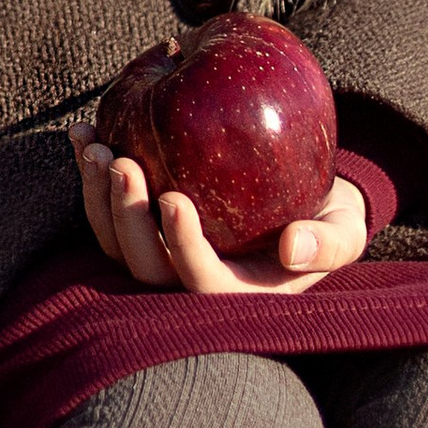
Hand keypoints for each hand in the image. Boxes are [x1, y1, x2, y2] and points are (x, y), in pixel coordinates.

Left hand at [69, 128, 368, 294]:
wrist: (303, 204)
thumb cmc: (327, 220)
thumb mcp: (344, 232)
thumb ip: (329, 244)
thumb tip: (294, 248)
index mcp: (238, 295)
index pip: (201, 282)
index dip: (182, 248)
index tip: (174, 198)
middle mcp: (191, 283)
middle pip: (145, 267)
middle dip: (125, 218)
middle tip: (122, 161)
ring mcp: (163, 256)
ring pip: (115, 244)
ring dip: (97, 198)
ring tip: (94, 145)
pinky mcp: (142, 228)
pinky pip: (106, 211)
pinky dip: (89, 175)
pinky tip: (84, 132)